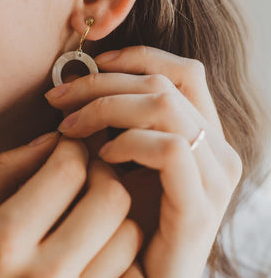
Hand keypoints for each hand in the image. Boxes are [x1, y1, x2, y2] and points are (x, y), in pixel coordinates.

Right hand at [0, 133, 142, 277]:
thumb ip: (3, 171)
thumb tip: (53, 140)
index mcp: (2, 242)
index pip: (67, 173)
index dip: (74, 150)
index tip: (69, 149)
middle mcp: (42, 277)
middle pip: (110, 200)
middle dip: (102, 174)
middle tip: (87, 174)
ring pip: (128, 236)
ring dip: (115, 215)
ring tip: (90, 213)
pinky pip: (129, 274)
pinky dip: (118, 253)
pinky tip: (93, 248)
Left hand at [44, 45, 242, 277]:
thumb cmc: (128, 220)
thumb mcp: (126, 160)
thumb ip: (120, 122)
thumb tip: (81, 85)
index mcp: (205, 133)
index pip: (183, 71)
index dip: (138, 57)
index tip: (94, 63)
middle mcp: (218, 149)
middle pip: (164, 84)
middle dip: (103, 83)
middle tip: (58, 98)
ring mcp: (214, 177)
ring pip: (164, 107)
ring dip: (107, 108)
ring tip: (71, 128)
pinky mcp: (200, 207)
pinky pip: (168, 149)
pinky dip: (128, 143)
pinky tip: (102, 157)